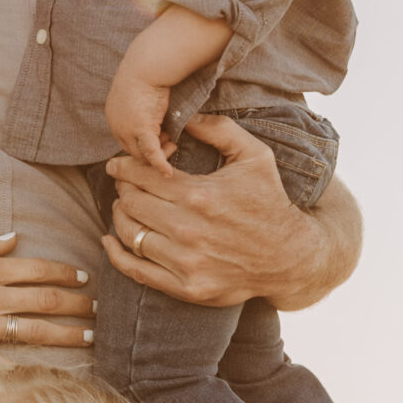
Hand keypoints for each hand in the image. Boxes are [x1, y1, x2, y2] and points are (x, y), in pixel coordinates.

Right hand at [0, 235, 94, 366]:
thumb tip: (14, 238)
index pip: (37, 270)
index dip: (65, 274)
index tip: (83, 278)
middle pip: (45, 300)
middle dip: (77, 304)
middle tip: (99, 309)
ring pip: (36, 330)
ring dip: (67, 333)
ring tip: (89, 336)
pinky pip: (8, 364)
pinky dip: (32, 369)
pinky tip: (54, 374)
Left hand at [102, 116, 321, 309]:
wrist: (291, 258)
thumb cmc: (270, 202)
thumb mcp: (255, 156)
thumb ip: (219, 130)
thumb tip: (185, 114)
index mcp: (200, 195)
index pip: (142, 176)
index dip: (124, 167)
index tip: (117, 165)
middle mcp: (189, 230)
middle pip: (132, 203)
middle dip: (122, 189)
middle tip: (124, 184)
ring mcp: (186, 262)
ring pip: (130, 234)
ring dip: (121, 216)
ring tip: (125, 206)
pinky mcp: (186, 287)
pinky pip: (136, 270)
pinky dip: (116, 254)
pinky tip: (111, 240)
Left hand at [104, 60, 175, 173]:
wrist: (149, 63)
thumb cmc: (149, 72)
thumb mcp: (141, 93)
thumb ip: (143, 108)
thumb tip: (156, 115)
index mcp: (114, 114)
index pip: (127, 139)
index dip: (144, 143)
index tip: (162, 138)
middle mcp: (116, 124)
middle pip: (133, 149)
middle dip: (153, 150)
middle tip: (170, 144)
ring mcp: (126, 128)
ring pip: (142, 154)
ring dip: (159, 154)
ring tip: (173, 146)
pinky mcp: (140, 129)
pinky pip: (151, 152)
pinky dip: (160, 163)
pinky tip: (168, 173)